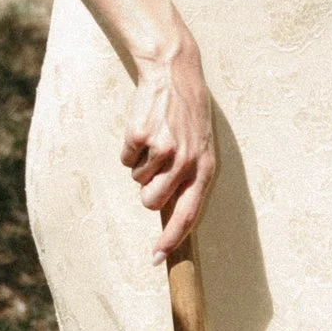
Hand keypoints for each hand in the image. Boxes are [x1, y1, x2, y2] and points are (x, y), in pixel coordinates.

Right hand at [122, 26, 215, 260]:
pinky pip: (126, 160)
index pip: (189, 214)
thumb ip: (190, 178)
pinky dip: (130, 148)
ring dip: (141, 166)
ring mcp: (163, 149)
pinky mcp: (140, 137)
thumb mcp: (201, 146)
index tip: (156, 257)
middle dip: (147, 192)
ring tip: (154, 140)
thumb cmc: (187, 115)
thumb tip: (171, 217)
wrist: (174, 72)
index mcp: (205, 167)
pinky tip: (144, 128)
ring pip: (137, 181)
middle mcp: (187, 161)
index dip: (171, 239)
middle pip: (152, 202)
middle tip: (156, 167)